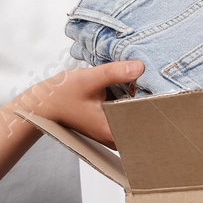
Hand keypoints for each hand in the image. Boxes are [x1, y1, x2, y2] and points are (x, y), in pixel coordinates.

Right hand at [10, 61, 144, 147]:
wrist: (42, 105)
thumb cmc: (61, 96)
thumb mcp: (89, 79)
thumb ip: (115, 73)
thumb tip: (140, 67)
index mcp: (112, 131)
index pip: (145, 122)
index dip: (155, 104)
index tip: (160, 87)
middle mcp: (114, 136)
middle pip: (142, 119)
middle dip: (147, 99)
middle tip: (153, 80)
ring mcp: (110, 130)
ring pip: (133, 114)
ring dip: (136, 98)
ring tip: (142, 80)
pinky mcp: (107, 123)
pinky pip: (124, 111)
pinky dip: (127, 99)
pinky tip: (128, 84)